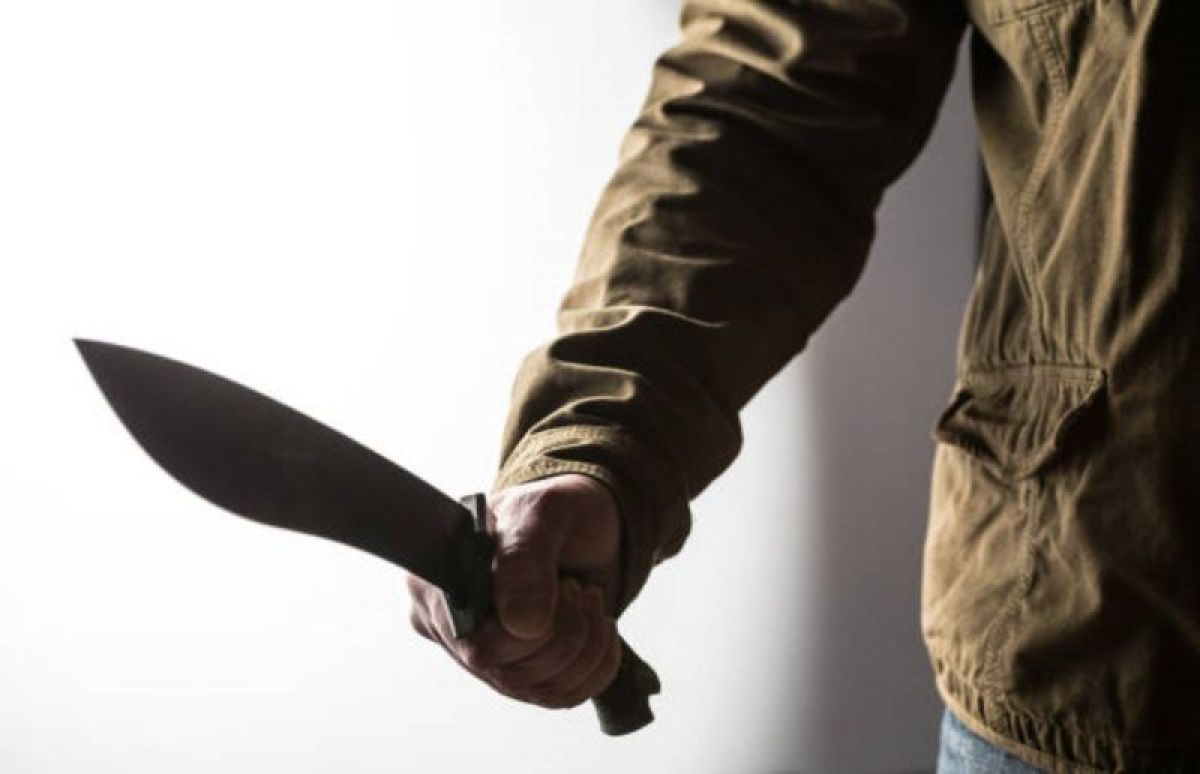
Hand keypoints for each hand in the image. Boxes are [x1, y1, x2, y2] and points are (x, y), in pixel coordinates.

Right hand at [407, 473, 623, 707]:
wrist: (591, 524)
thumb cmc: (557, 510)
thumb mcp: (543, 512)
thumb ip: (526, 559)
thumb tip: (521, 626)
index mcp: (438, 586)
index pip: (474, 646)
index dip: (525, 634)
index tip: (561, 586)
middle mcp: (455, 628)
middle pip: (509, 674)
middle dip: (565, 632)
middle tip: (574, 585)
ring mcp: (490, 656)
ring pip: (540, 690)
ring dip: (585, 645)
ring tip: (587, 597)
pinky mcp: (525, 671)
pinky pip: (563, 696)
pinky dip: (596, 663)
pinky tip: (598, 625)